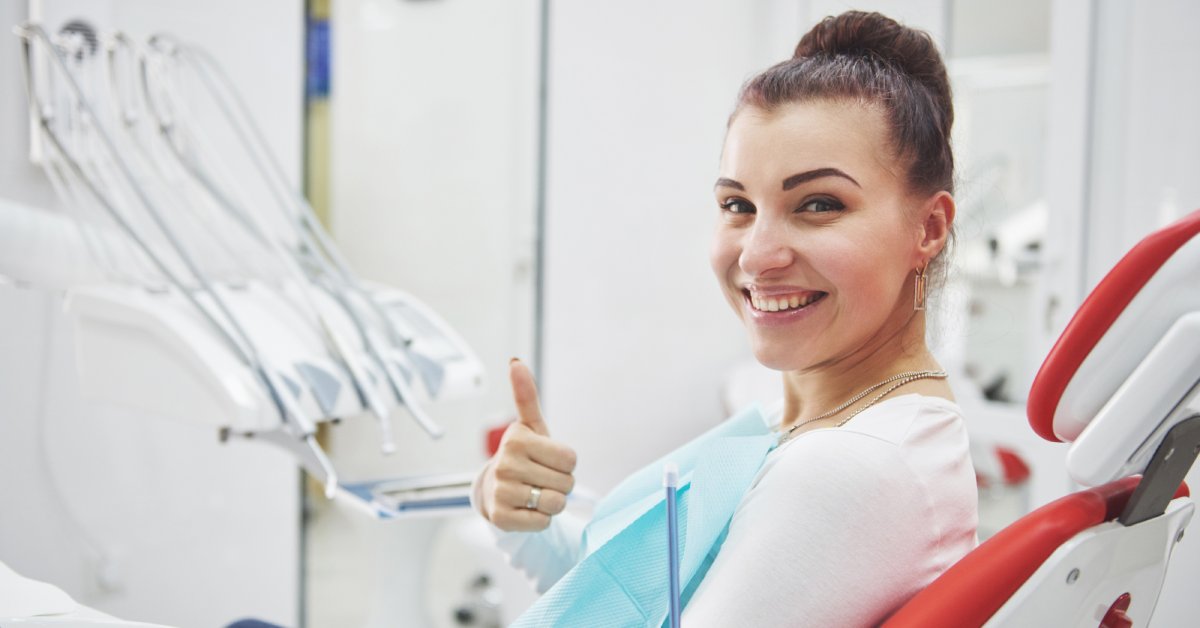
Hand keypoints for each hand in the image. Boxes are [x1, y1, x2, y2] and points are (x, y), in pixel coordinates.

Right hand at [476, 359, 577, 531]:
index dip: (566, 464)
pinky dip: (541, 519)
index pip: (571, 459)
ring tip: (534, 494)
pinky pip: (543, 523)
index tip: (546, 460)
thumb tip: (515, 361)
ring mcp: (502, 491)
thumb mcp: (530, 427)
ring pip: (557, 504)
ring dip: (552, 503)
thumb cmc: (522, 456)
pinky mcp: (501, 518)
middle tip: (540, 479)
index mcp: (517, 439)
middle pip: (567, 483)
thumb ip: (526, 396)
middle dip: (561, 484)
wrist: (493, 492)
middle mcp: (506, 464)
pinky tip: (526, 510)